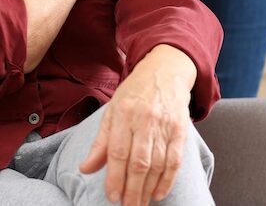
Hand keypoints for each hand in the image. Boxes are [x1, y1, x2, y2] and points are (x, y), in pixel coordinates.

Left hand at [80, 46, 195, 205]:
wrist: (164, 73)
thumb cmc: (133, 94)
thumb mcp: (111, 111)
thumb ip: (101, 142)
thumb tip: (85, 168)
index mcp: (122, 114)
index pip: (117, 151)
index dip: (114, 176)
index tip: (111, 195)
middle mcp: (144, 120)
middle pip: (138, 162)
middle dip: (132, 189)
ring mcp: (164, 126)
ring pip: (157, 165)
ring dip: (148, 189)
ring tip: (139, 204)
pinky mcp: (180, 131)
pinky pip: (174, 162)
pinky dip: (167, 181)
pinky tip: (158, 194)